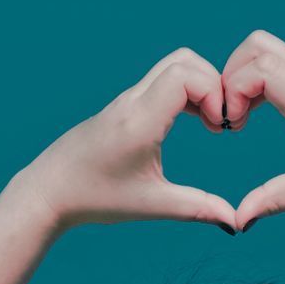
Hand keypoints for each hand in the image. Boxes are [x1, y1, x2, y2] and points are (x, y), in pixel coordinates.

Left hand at [20, 49, 237, 231]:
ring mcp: (126, 99)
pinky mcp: (123, 105)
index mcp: (139, 120)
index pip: (185, 75)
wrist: (50, 191)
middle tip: (220, 122)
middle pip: (184, 60)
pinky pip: (161, 81)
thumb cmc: (95, 198)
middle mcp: (132, 101)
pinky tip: (191, 122)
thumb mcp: (151, 205)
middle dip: (213, 84)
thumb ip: (196, 208)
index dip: (213, 92)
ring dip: (199, 86)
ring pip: (173, 66)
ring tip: (209, 123)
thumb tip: (234, 223)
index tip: (219, 127)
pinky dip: (184, 92)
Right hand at [221, 31, 284, 227]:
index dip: (234, 91)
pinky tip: (257, 111)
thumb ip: (273, 201)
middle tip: (231, 117)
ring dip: (241, 75)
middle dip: (230, 78)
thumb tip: (238, 222)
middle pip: (258, 46)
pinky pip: (276, 61)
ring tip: (241, 115)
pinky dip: (255, 79)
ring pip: (265, 47)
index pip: (263, 70)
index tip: (232, 126)